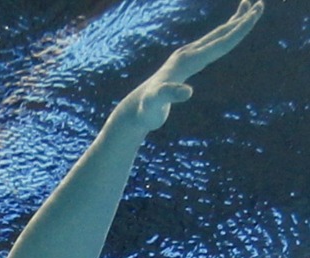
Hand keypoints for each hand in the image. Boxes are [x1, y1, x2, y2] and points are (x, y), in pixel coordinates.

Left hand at [126, 0, 263, 131]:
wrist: (136, 109)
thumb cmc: (148, 108)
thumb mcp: (158, 102)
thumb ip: (170, 95)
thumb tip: (187, 92)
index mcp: (187, 60)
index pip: (220, 43)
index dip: (239, 30)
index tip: (254, 15)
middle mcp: (187, 54)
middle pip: (219, 34)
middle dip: (241, 20)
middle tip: (260, 3)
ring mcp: (185, 57)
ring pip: (214, 37)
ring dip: (232, 24)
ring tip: (247, 7)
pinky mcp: (184, 63)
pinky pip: (208, 45)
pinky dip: (220, 36)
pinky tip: (225, 33)